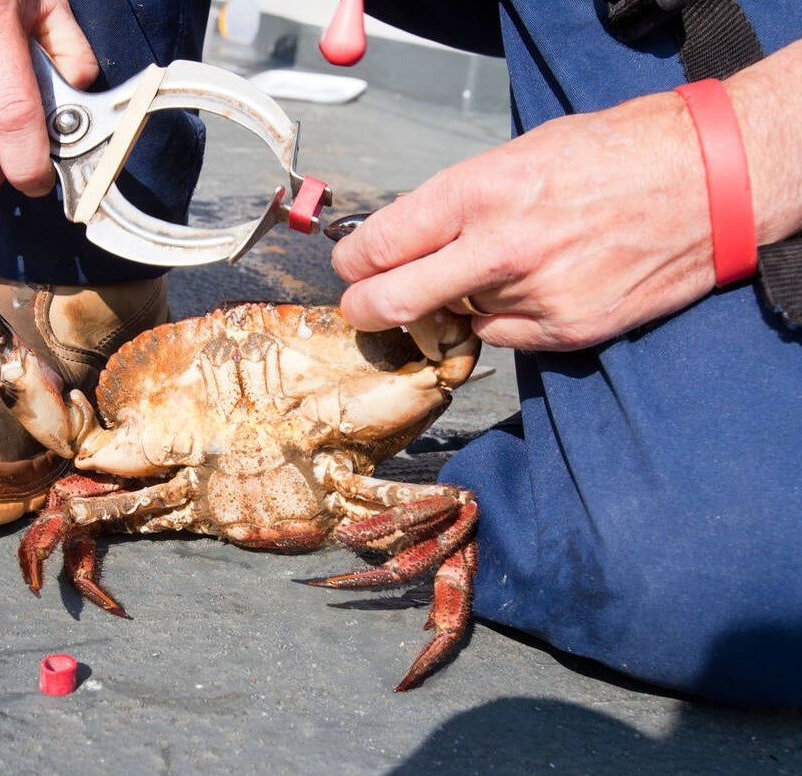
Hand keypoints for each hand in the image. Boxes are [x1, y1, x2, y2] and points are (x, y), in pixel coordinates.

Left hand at [332, 91, 719, 351]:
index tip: (350, 270)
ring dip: (458, 302)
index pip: (379, 244)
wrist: (708, 182)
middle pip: (392, 301)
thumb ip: (457, 204)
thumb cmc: (614, 154)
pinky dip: (502, 319)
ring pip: (454, 317)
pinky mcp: (564, 331)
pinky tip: (535, 287)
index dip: (353, 264)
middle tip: (362, 309)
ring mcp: (532, 296)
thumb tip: (407, 240)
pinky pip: (501, 336)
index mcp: (478, 193)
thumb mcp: (518, 155)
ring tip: (502, 267)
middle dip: (364, 309)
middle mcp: (498, 249)